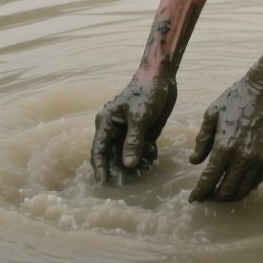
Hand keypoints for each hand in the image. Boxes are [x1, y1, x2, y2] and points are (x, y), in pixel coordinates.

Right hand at [90, 66, 177, 183]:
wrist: (163, 78)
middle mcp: (115, 130)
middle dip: (120, 169)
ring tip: (145, 171)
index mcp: (107, 122)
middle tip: (130, 181)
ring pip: (127, 156)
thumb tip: (128, 165)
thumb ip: (133, 140)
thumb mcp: (140, 116)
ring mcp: (128, 133)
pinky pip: (141, 151)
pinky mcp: (142, 134)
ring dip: (135, 165)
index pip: (99, 150)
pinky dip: (145, 157)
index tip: (103, 184)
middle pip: (112, 156)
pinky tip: (152, 160)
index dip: (100, 167)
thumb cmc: (147, 92)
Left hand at [189, 41, 262, 202]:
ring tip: (223, 192)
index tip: (193, 199)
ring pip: (243, 190)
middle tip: (208, 196)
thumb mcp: (212, 115)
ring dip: (231, 195)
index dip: (200, 193)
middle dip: (214, 197)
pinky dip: (246, 185)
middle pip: (226, 191)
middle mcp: (243, 158)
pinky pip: (258, 180)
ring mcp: (260, 160)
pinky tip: (240, 181)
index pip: (209, 180)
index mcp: (224, 147)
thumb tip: (194, 161)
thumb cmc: (237, 99)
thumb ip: (202, 140)